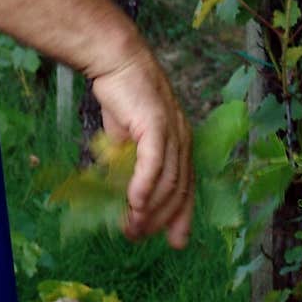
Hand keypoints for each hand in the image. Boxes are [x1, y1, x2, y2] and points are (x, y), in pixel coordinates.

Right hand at [91, 43, 193, 248]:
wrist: (116, 59)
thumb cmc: (121, 93)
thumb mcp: (128, 134)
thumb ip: (131, 160)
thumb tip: (123, 190)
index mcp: (180, 142)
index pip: (186, 187)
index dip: (181, 216)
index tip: (174, 242)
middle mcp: (182, 139)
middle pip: (178, 189)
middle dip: (160, 220)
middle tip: (137, 236)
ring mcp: (173, 131)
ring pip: (167, 180)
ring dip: (149, 209)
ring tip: (130, 226)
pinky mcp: (157, 124)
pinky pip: (154, 162)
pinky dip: (145, 185)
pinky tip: (134, 202)